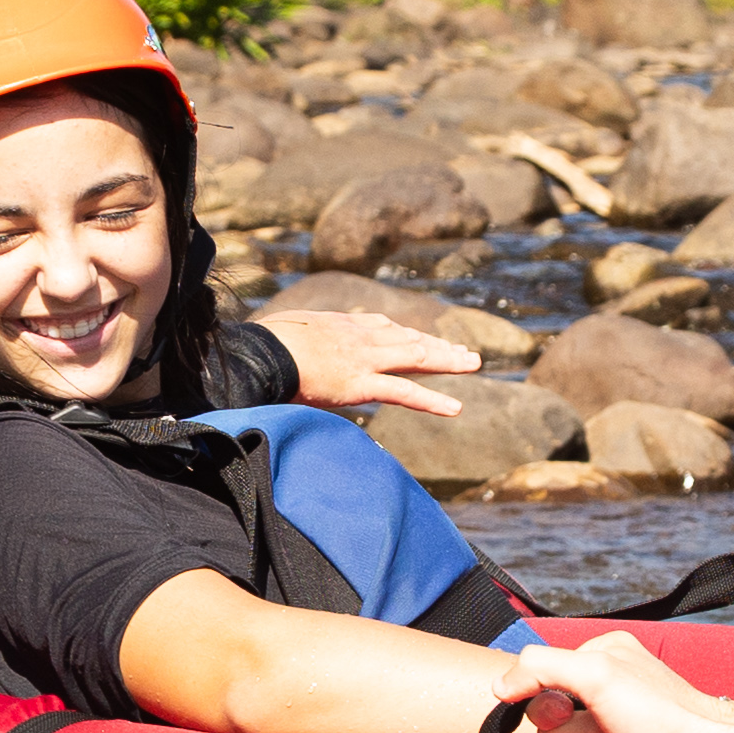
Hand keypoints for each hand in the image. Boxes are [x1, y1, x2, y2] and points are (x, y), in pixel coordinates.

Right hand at [261, 306, 476, 416]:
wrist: (259, 352)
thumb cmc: (263, 345)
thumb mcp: (286, 333)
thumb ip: (301, 340)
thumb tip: (291, 348)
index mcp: (342, 324)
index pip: (384, 326)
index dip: (409, 334)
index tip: (425, 338)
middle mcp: (360, 336)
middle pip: (409, 338)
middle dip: (439, 344)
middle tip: (465, 351)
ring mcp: (364, 359)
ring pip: (417, 357)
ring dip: (448, 360)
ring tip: (474, 364)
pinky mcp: (361, 384)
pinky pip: (404, 392)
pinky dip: (432, 400)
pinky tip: (455, 408)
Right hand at [502, 637, 733, 732]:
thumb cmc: (661, 715)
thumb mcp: (597, 673)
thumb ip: (540, 667)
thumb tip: (500, 686)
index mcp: (601, 656)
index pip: (540, 680)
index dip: (551, 703)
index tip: (576, 707)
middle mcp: (606, 688)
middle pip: (549, 721)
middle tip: (612, 730)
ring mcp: (613, 727)